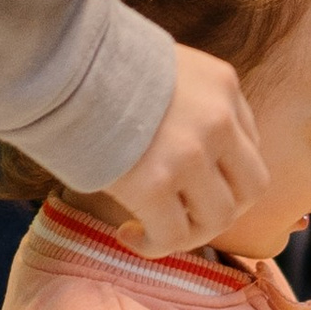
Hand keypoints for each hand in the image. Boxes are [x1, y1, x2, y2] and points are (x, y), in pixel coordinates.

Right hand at [92, 44, 266, 256]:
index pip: (250, 145)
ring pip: (219, 218)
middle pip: (251, 187)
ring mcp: (190, 154)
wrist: (59, 63)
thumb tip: (185, 143)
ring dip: (191, 233)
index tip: (193, 182)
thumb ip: (188, 100)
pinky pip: (174, 237)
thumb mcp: (164, 66)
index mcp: (223, 86)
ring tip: (155, 227)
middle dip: (222, 208)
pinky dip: (154, 246)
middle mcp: (218, 120)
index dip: (224, 173)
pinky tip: (129, 234)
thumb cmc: (97, 65)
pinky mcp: (155, 185)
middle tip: (185, 213)